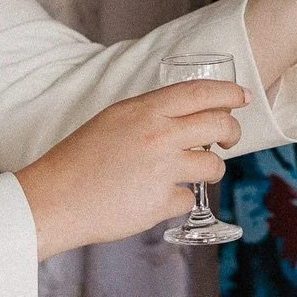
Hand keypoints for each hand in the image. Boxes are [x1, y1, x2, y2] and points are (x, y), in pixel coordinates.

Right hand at [14, 80, 246, 258]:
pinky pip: (188, 199)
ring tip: (194, 171)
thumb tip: (184, 115)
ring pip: (214, 165)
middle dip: (233, 131)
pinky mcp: (160, 204)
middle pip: (219, 125)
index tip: (242, 97)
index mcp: (146, 109)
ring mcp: (162, 170)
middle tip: (231, 137)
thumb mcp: (115, 119)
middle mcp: (159, 135)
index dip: (228, 93)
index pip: (200, 93)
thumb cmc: (80, 158)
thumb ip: (150, 114)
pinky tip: (157, 198)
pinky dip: (178, 200)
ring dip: (211, 168)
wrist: (54, 198)